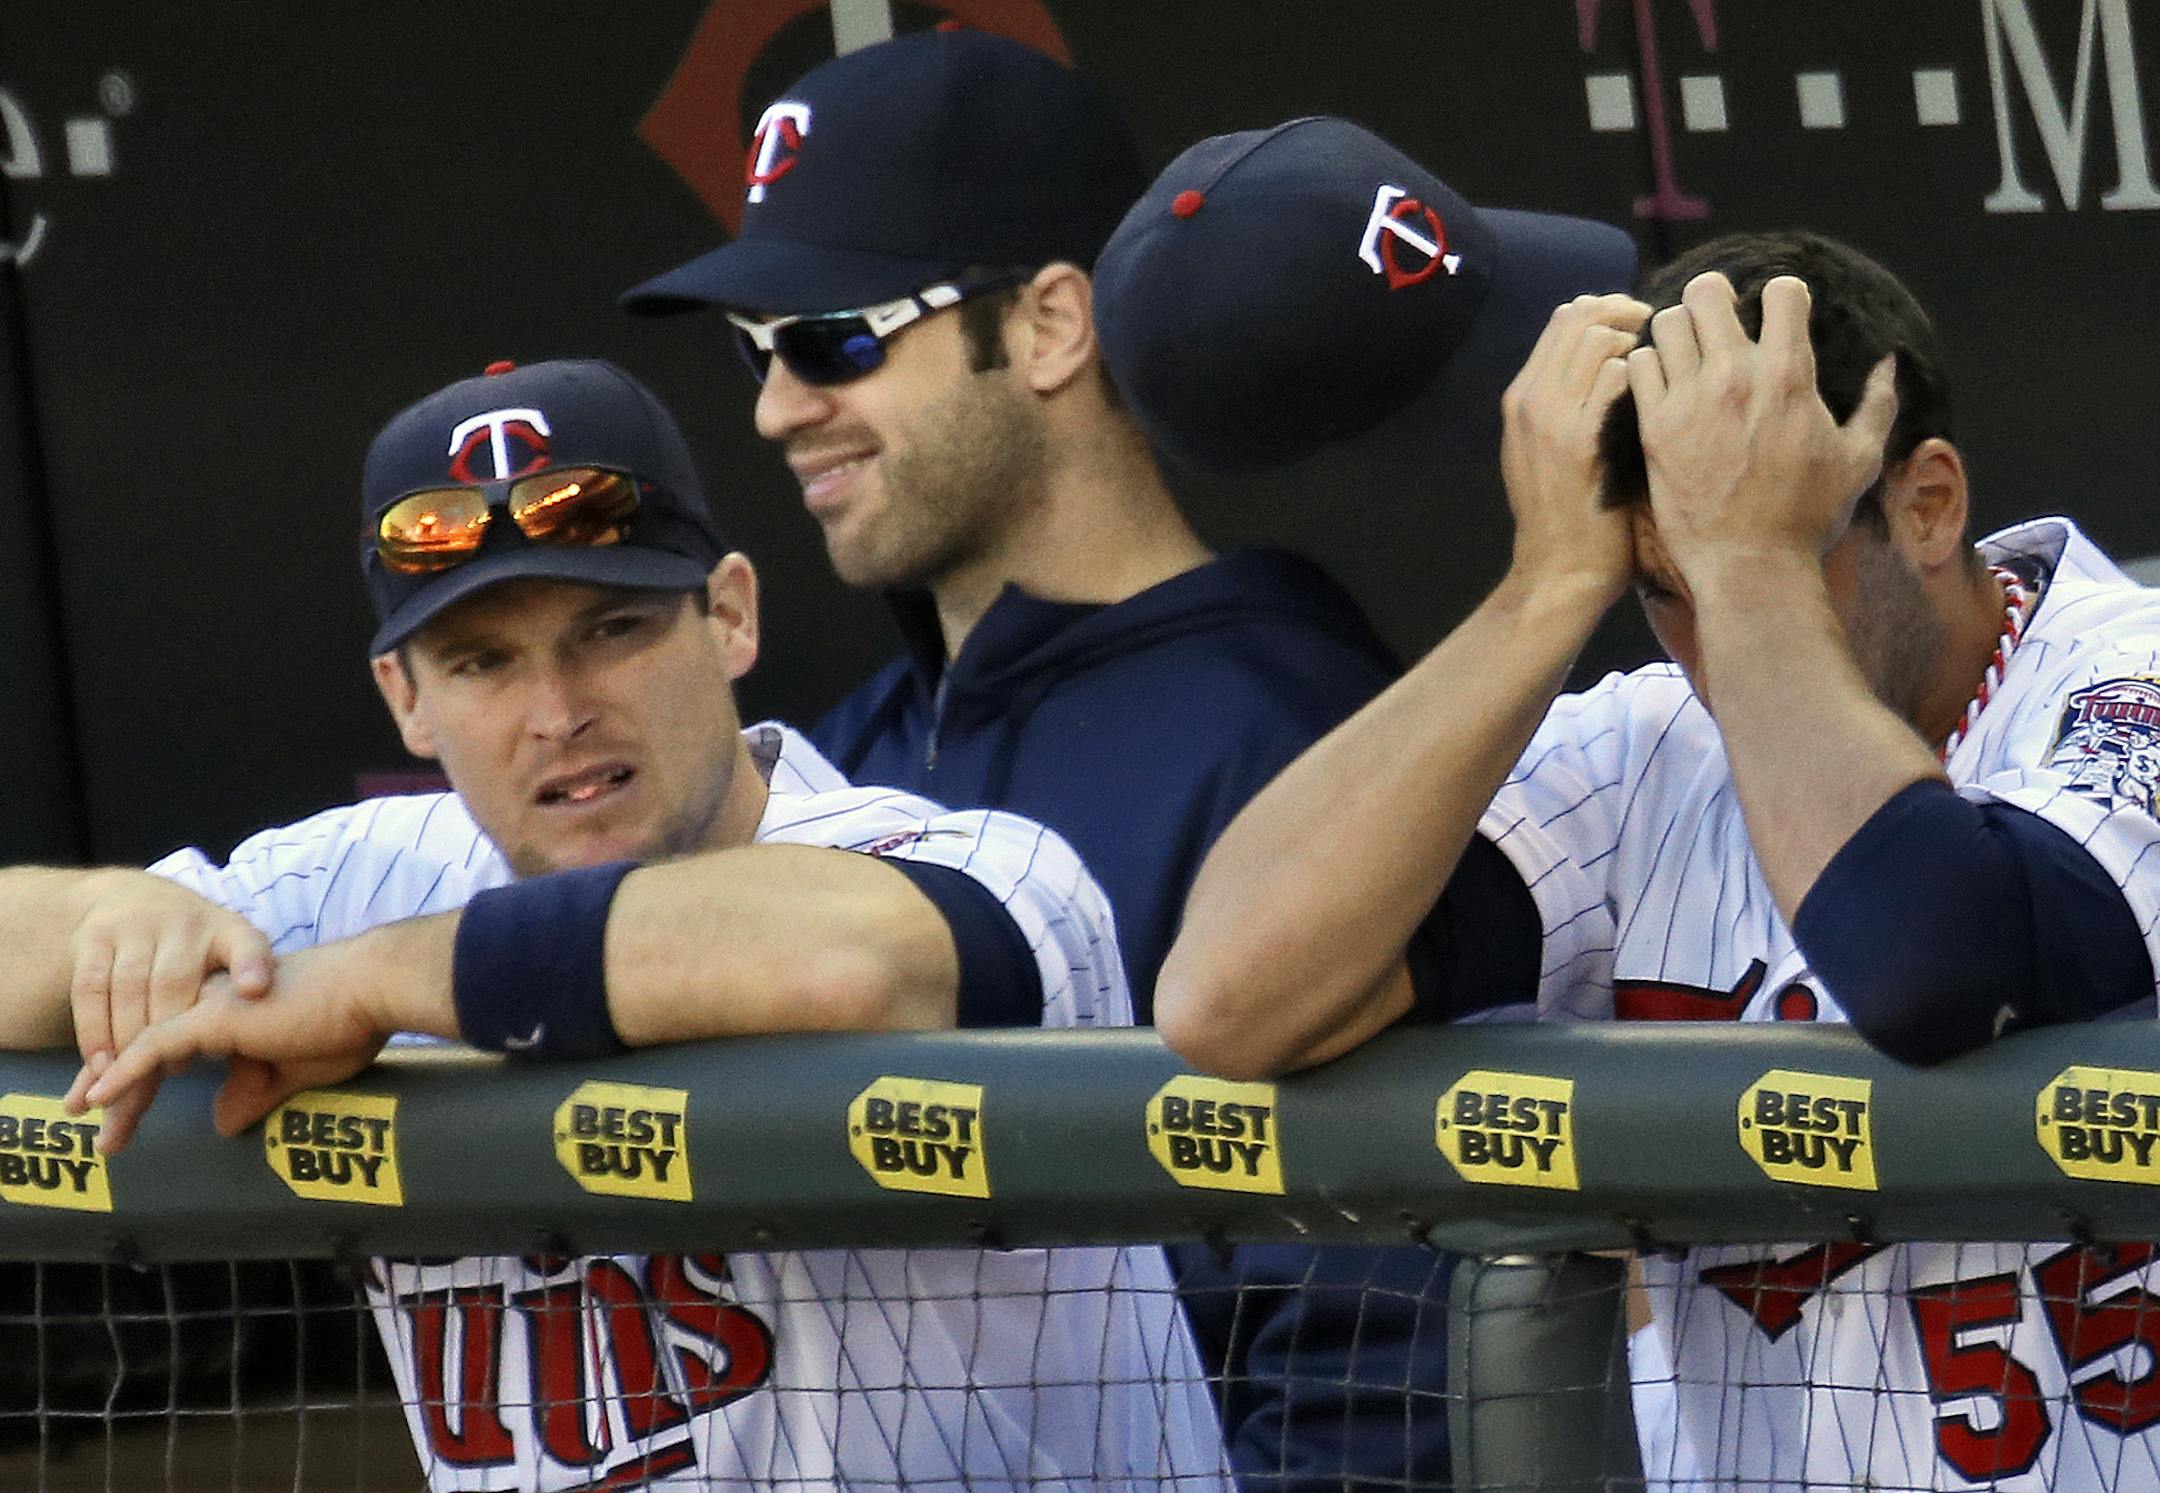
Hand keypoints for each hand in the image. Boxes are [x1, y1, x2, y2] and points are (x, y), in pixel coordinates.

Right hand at [62, 872, 272, 1131]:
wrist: (133, 899)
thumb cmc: (195, 951)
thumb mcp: (229, 962)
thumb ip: (243, 1004)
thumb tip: (256, 1083)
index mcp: (230, 931)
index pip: (248, 944)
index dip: (252, 966)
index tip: (255, 990)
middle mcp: (184, 922)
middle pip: (174, 982)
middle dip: (170, 1033)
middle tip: (174, 1074)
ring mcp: (136, 925)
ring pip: (129, 988)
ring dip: (128, 1041)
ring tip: (131, 1080)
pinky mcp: (95, 937)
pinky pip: (91, 990)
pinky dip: (94, 1031)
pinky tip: (101, 1066)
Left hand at [83, 947, 387, 1153]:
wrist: (374, 989)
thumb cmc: (351, 1023)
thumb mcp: (299, 1070)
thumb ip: (257, 1092)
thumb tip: (223, 1122)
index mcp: (236, 1013)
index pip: (179, 1046)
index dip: (150, 1076)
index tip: (126, 1108)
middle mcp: (214, 1003)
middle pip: (152, 1045)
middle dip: (119, 1084)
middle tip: (93, 1120)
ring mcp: (212, 1006)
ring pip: (147, 1048)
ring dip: (116, 1087)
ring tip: (89, 1119)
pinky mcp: (215, 1017)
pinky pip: (154, 1047)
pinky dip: (125, 1072)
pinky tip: (99, 1095)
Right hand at [1499, 292, 1652, 608]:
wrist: (1560, 572)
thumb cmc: (1570, 516)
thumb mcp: (1546, 452)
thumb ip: (1566, 404)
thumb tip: (1608, 361)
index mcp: (1521, 398)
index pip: (1564, 319)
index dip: (1609, 310)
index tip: (1642, 325)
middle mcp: (1530, 400)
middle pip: (1579, 316)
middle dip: (1628, 313)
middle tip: (1666, 333)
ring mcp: (1551, 419)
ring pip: (1598, 338)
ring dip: (1641, 341)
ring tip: (1668, 365)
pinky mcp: (1580, 442)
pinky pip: (1616, 376)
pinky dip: (1645, 373)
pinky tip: (1667, 394)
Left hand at [1627, 272, 1897, 578]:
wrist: (1750, 565)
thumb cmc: (1808, 517)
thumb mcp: (1858, 459)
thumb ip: (1877, 405)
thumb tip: (1889, 364)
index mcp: (1789, 375)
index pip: (1781, 292)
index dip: (1779, 295)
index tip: (1774, 315)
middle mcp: (1736, 377)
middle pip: (1708, 292)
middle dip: (1713, 298)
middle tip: (1716, 321)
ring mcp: (1690, 400)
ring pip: (1665, 323)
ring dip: (1676, 330)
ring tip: (1685, 352)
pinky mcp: (1654, 428)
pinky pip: (1638, 367)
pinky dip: (1647, 366)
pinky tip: (1660, 384)